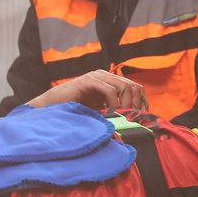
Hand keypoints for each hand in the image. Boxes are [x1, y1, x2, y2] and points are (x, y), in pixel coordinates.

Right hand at [27, 70, 148, 110]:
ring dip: (126, 104)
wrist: (54, 106)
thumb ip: (116, 110)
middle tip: (133, 118)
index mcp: (110, 81)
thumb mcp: (102, 110)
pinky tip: (110, 113)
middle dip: (135, 103)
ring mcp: (96, 76)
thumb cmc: (78, 110)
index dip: (142, 100)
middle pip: (131, 85)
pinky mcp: (88, 81)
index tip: (142, 115)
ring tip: (122, 116)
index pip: (134, 86)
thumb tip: (134, 121)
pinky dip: (113, 103)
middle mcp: (105, 75)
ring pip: (123, 86)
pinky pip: (109, 89)